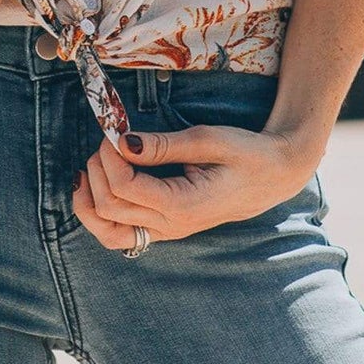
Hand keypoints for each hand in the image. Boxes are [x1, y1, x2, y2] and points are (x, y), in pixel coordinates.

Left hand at [73, 122, 319, 250]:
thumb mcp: (207, 140)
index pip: (124, 187)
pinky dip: (100, 215)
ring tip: (89, 170)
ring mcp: (167, 232)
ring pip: (108, 234)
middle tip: (106, 140)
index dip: (109, 156)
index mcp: (183, 205)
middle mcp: (171, 226)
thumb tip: (121, 141)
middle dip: (97, 170)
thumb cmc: (246, 153)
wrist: (274, 175)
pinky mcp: (165, 229)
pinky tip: (96, 189)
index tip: (113, 129)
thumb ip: (162, 145)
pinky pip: (121, 234)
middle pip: (109, 209)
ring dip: (89, 202)